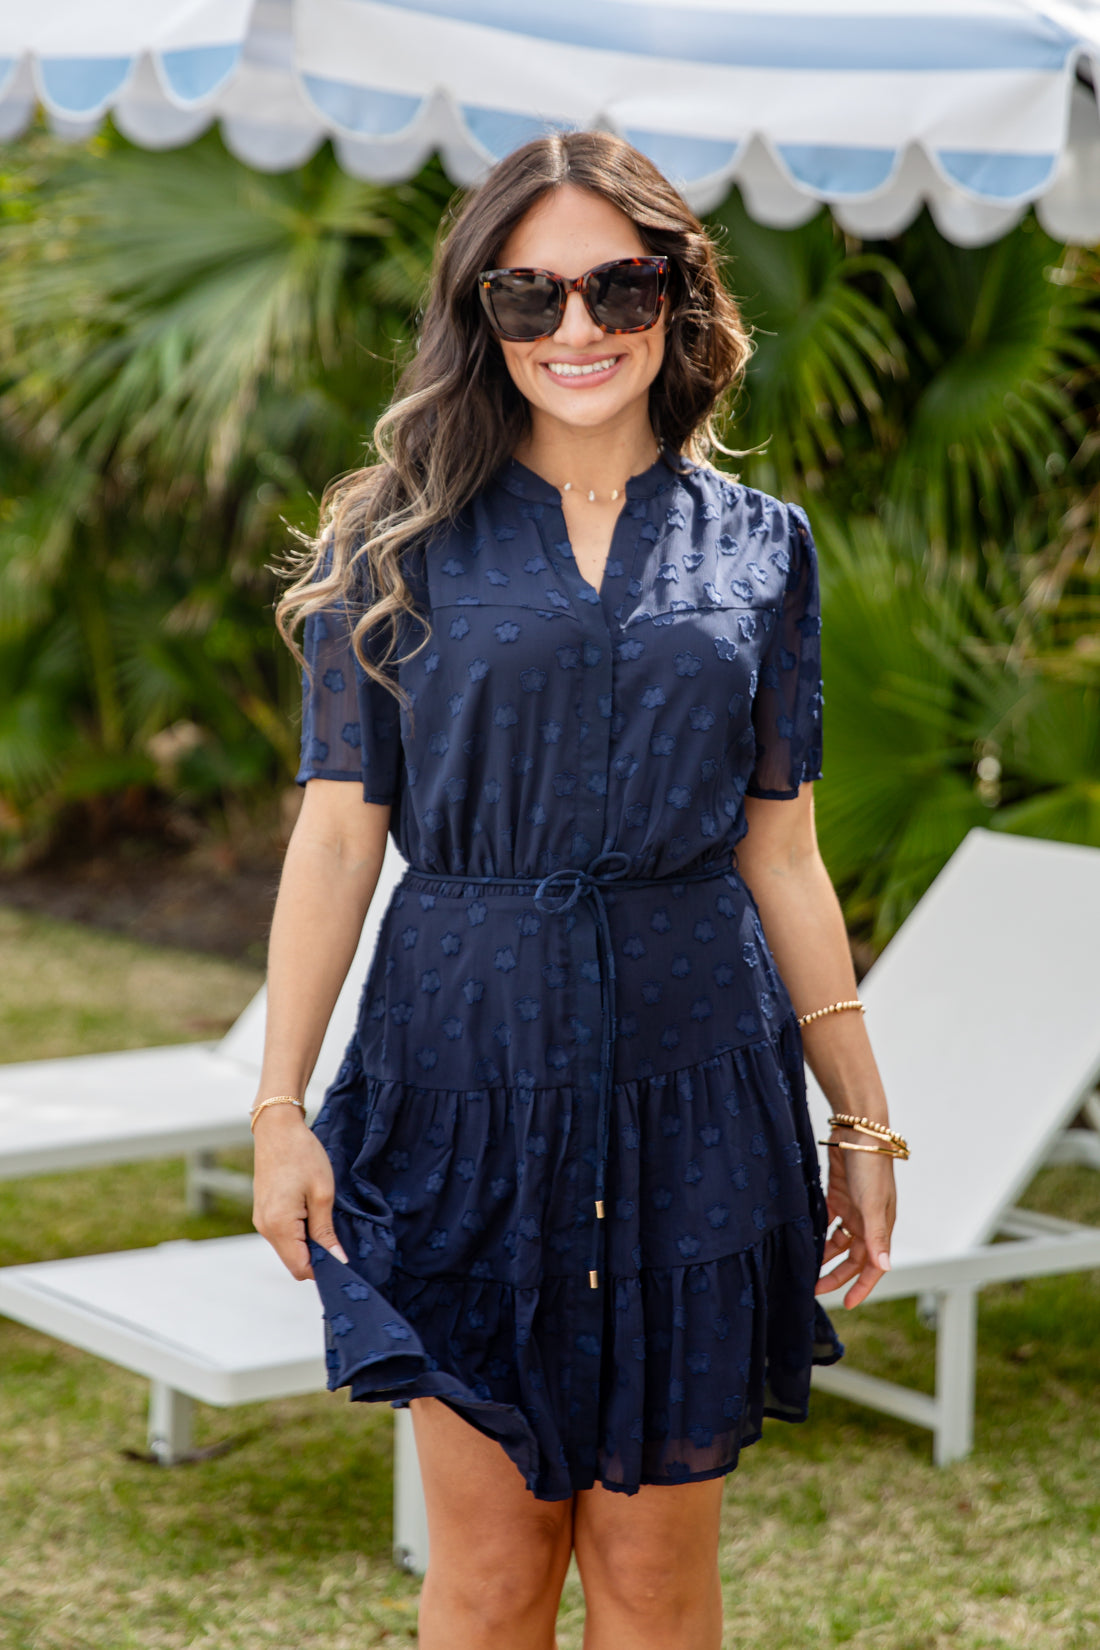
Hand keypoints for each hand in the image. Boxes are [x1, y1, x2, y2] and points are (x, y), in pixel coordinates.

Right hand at [251, 1106, 348, 1280]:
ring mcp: (261, 1220)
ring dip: (308, 1244)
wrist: (278, 1128)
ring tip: (326, 1220)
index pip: (300, 1268)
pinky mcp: (262, 1212)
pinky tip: (313, 1214)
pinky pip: (282, 1235)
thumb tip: (337, 1261)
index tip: (343, 1258)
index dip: (323, 1269)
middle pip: (293, 1261)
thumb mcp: (322, 1193)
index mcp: (279, 1225)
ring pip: (288, 1249)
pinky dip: (298, 1233)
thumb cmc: (303, 1155)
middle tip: (339, 1238)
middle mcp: (265, 1228)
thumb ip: (326, 1232)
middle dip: (316, 1257)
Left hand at [814, 1139, 896, 1308]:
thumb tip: (885, 1268)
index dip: (862, 1286)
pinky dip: (818, 1230)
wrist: (858, 1131)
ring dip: (825, 1253)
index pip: (872, 1265)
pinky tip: (805, 1237)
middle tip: (815, 1287)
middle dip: (836, 1274)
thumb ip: (877, 1237)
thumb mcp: (873, 1204)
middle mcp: (867, 1221)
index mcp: (880, 1226)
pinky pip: (827, 1220)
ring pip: (838, 1240)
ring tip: (807, 1265)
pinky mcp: (837, 1194)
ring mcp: (852, 1208)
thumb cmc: (871, 1166)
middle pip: (852, 1257)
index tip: (848, 1303)